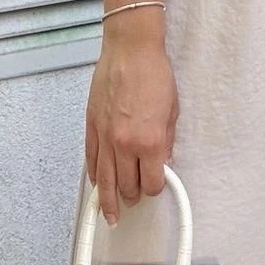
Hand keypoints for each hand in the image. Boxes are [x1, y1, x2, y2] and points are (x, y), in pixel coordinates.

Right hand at [85, 11, 178, 226]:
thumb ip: (166, 141)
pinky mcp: (91, 127)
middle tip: (135, 199)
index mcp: (149, 141)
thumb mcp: (172, 110)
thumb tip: (162, 161)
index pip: (152, 182)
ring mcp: (105, 137)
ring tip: (109, 214)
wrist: (130, 50)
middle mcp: (125, 144)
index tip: (157, 185)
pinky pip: (91, 161)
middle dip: (133, 195)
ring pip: (104, 181)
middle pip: (127, 186)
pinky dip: (94, 176)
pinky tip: (97, 185)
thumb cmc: (153, 73)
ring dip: (108, 200)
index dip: (156, 188)